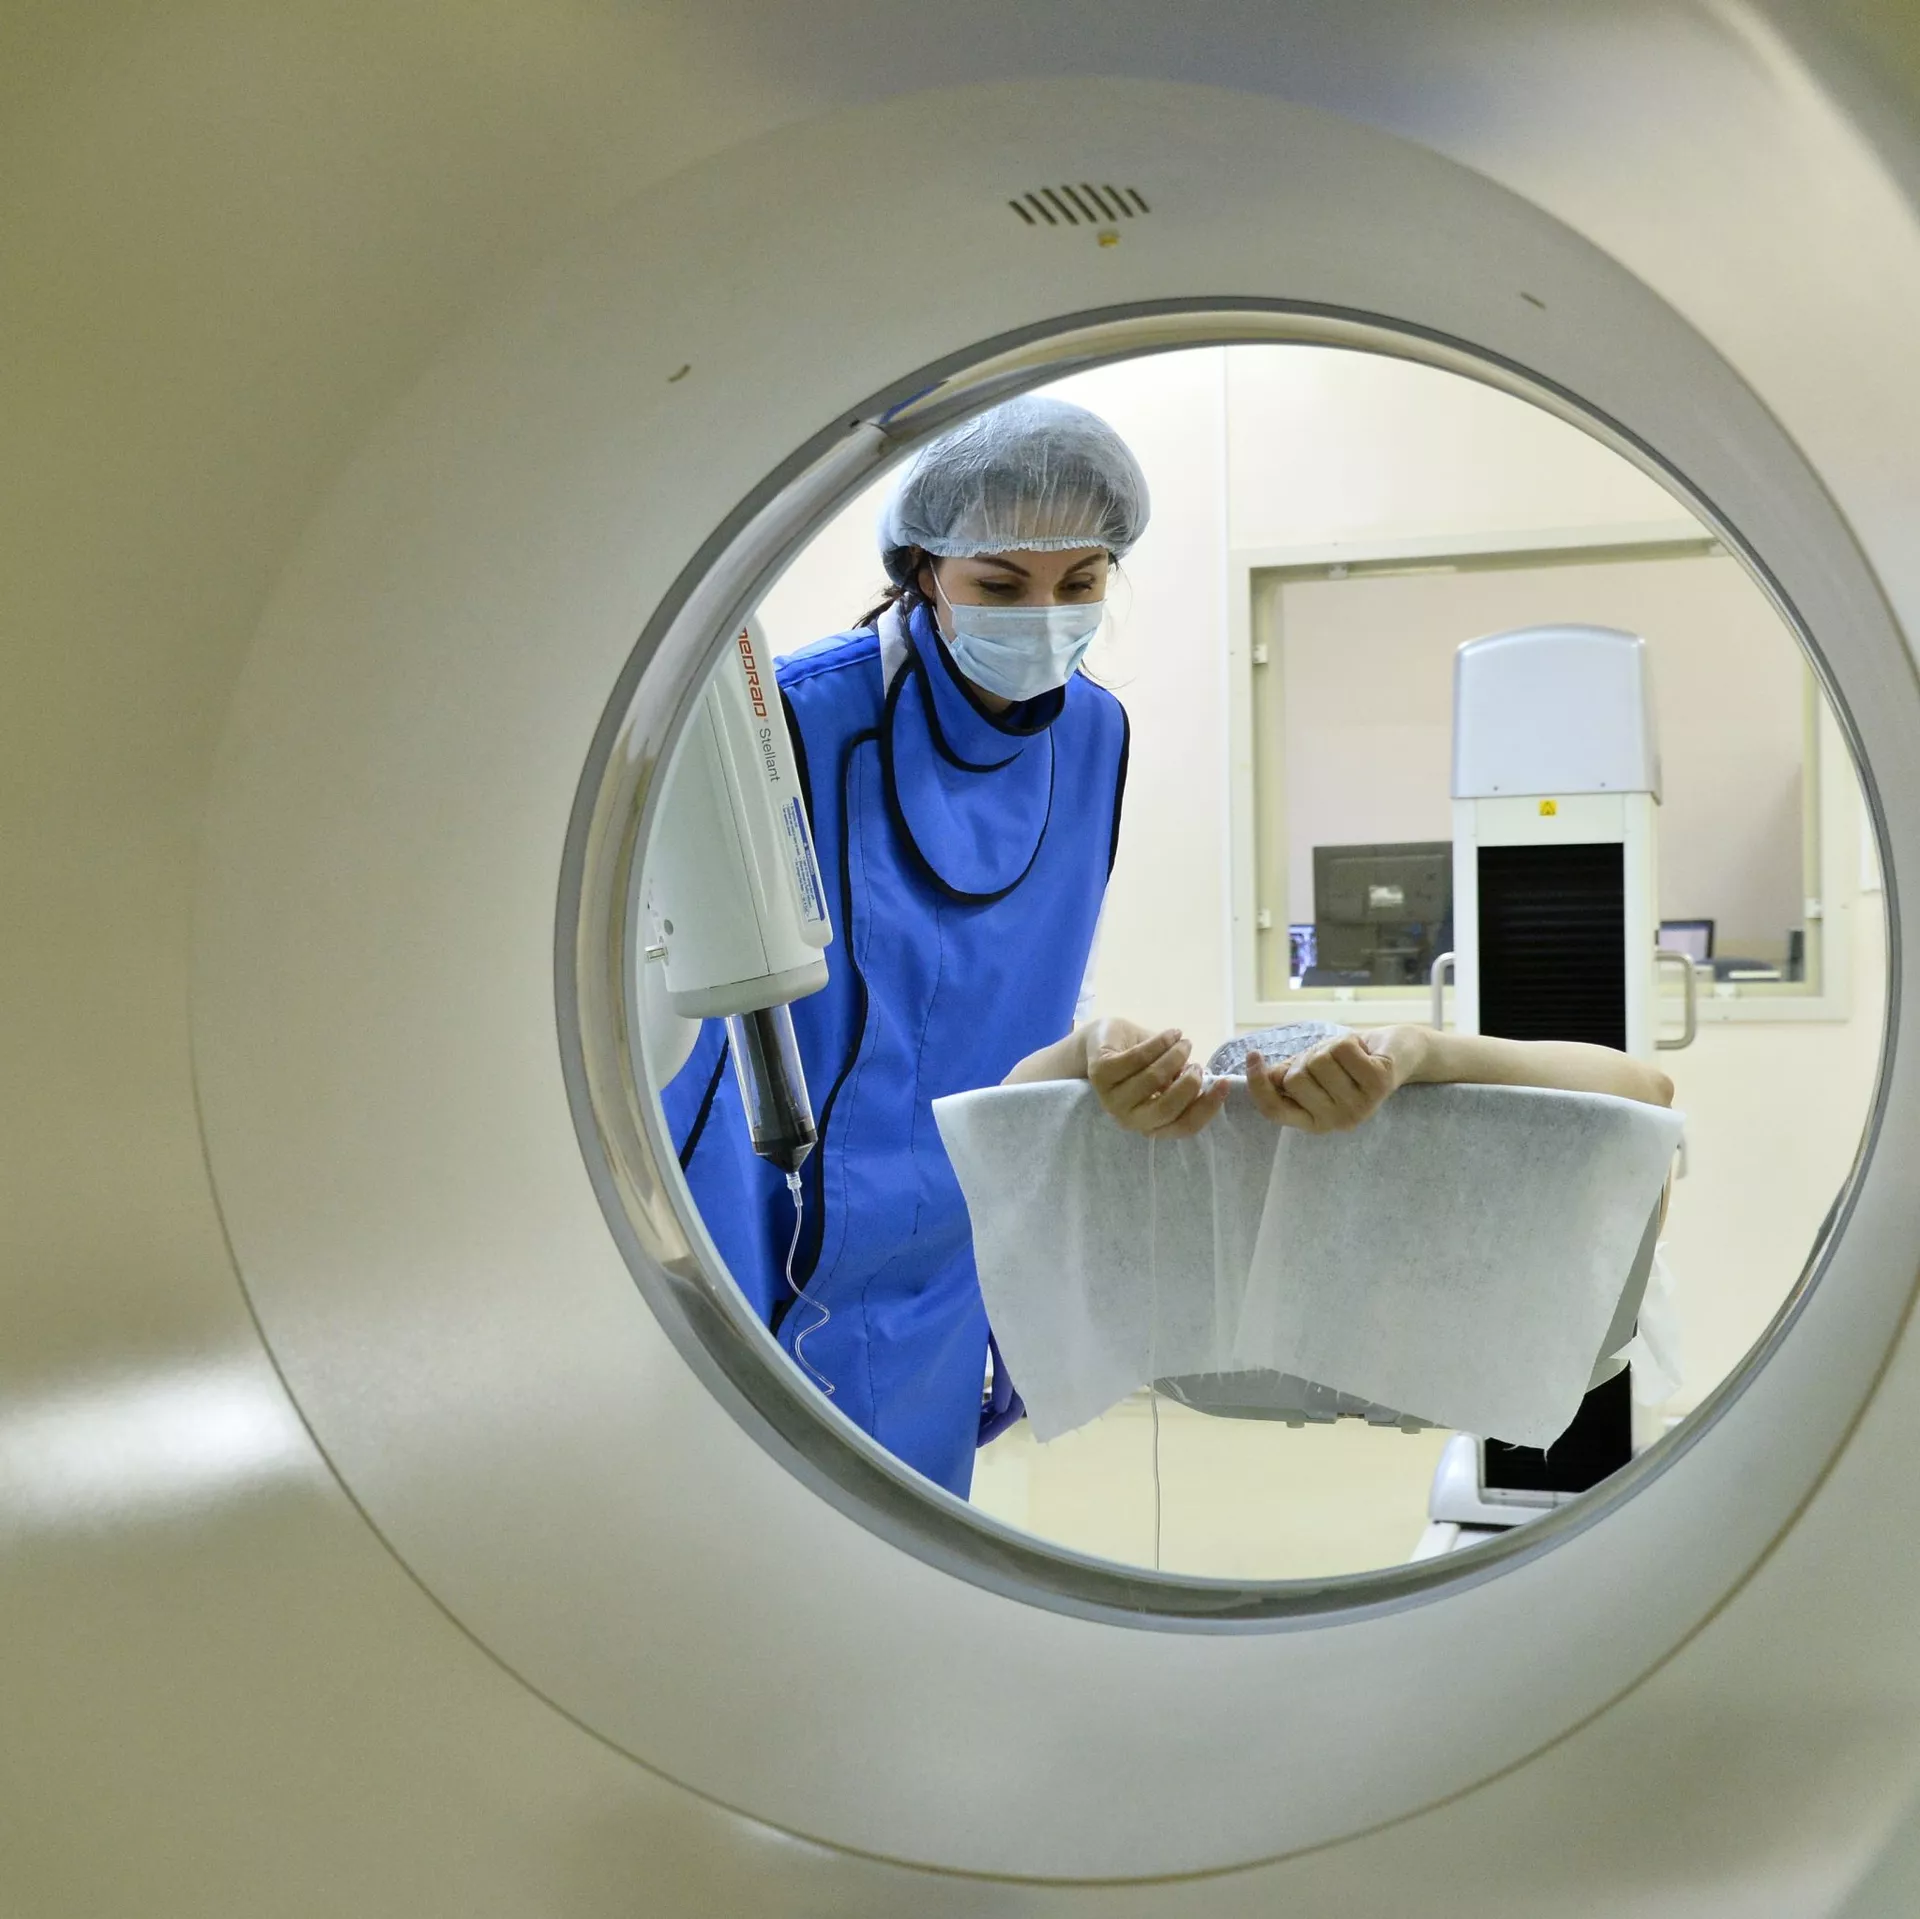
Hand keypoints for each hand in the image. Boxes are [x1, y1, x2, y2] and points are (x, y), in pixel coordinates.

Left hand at [1083, 1019, 1230, 1139]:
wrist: (1103, 1041)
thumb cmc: (1141, 1062)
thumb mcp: (1168, 1078)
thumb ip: (1183, 1085)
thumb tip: (1206, 1082)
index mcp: (1150, 1124)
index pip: (1184, 1126)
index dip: (1208, 1107)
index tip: (1225, 1083)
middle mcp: (1128, 1118)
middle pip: (1167, 1109)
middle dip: (1189, 1084)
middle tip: (1196, 1063)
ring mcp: (1111, 1097)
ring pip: (1153, 1079)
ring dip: (1175, 1057)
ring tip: (1184, 1043)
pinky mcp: (1101, 1073)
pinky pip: (1138, 1058)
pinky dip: (1160, 1042)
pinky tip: (1172, 1033)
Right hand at [1245, 1030, 1404, 1133]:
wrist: (1398, 1052)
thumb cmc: (1349, 1062)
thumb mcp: (1311, 1071)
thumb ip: (1283, 1077)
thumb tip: (1257, 1072)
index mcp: (1316, 1122)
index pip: (1274, 1111)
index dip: (1257, 1085)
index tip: (1252, 1056)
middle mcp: (1337, 1122)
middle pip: (1295, 1079)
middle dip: (1306, 1057)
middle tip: (1329, 1059)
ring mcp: (1360, 1107)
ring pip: (1318, 1061)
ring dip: (1330, 1047)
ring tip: (1348, 1056)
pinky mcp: (1378, 1085)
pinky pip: (1341, 1050)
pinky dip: (1349, 1041)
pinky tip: (1364, 1051)